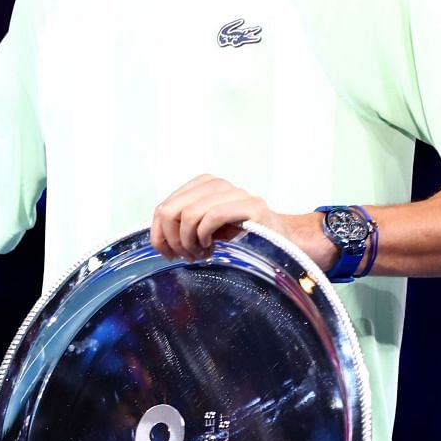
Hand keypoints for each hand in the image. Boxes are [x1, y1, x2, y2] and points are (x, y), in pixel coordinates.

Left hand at [150, 174, 326, 264]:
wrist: (284, 242)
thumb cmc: (241, 238)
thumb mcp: (206, 229)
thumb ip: (182, 226)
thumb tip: (156, 239)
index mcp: (203, 185)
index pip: (164, 206)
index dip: (158, 233)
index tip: (166, 253)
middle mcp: (217, 184)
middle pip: (171, 210)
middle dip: (172, 239)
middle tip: (184, 256)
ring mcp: (235, 193)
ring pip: (189, 214)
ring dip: (188, 241)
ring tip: (199, 254)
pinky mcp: (251, 206)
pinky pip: (212, 217)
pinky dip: (204, 236)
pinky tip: (210, 247)